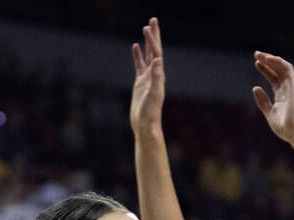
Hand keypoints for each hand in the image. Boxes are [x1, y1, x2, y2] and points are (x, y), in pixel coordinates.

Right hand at [130, 17, 164, 131]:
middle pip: (155, 50)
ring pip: (148, 55)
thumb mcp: (153, 94)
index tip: (148, 27)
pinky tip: (135, 47)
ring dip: (147, 42)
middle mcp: (155, 74)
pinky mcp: (140, 83)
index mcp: (159, 76)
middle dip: (154, 35)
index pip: (157, 53)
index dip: (153, 40)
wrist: (145, 126)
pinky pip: (139, 65)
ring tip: (145, 28)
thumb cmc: (150, 113)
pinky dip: (137, 55)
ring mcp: (147, 78)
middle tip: (153, 19)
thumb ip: (157, 77)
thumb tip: (158, 60)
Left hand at [252, 51, 293, 144]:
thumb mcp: (270, 113)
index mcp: (282, 96)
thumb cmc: (284, 128)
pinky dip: (278, 62)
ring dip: (271, 59)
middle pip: (277, 71)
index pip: (274, 79)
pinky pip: (287, 69)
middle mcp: (287, 90)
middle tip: (256, 54)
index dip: (266, 70)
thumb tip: (255, 87)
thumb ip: (263, 102)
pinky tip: (268, 59)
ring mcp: (291, 87)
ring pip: (282, 67)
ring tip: (259, 55)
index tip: (256, 63)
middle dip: (267, 62)